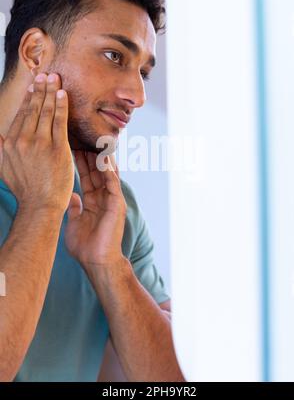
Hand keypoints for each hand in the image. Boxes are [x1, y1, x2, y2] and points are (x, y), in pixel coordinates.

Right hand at [0, 73, 73, 212]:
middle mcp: (23, 139)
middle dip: (39, 89)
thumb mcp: (4, 168)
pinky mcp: (56, 147)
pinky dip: (60, 105)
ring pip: (45, 111)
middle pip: (33, 109)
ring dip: (50, 92)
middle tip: (45, 74)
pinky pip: (59, 121)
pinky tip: (63, 93)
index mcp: (10, 143)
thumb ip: (0, 149)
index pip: (21, 115)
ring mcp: (40, 142)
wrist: (40, 205)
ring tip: (54, 78)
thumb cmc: (25, 189)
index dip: (28, 98)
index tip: (33, 86)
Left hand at [65, 151, 126, 267]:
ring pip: (106, 173)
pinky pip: (113, 182)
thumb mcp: (75, 223)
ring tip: (93, 141)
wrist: (97, 261)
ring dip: (99, 157)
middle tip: (82, 137)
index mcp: (94, 201)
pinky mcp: (117, 203)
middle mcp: (104, 197)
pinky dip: (108, 170)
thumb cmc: (86, 247)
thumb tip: (71, 196)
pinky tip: (103, 157)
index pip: (87, 177)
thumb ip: (75, 208)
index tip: (73, 147)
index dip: (81, 163)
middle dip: (89, 155)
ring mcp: (112, 199)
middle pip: (96, 171)